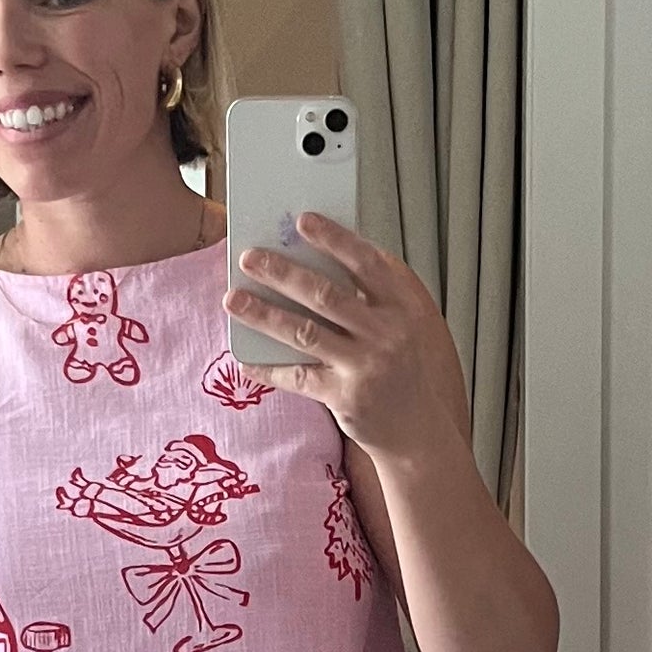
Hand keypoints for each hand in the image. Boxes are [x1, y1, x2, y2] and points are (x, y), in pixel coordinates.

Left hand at [224, 214, 468, 460]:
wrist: (419, 430)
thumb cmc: (401, 368)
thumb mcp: (400, 325)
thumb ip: (368, 296)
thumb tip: (311, 262)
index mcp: (402, 306)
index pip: (365, 263)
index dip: (334, 239)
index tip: (302, 220)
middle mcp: (386, 333)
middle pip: (325, 294)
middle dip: (282, 273)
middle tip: (249, 257)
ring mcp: (366, 366)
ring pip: (305, 332)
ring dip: (264, 314)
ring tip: (233, 299)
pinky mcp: (347, 398)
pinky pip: (299, 377)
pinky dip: (269, 368)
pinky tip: (245, 360)